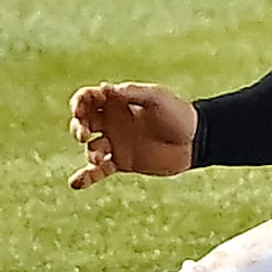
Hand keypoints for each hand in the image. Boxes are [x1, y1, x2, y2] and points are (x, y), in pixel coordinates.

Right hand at [67, 83, 198, 188]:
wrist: (196, 141)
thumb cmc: (178, 114)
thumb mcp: (156, 98)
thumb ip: (131, 93)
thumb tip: (104, 88)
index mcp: (119, 101)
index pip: (89, 98)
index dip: (79, 102)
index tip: (80, 109)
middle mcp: (114, 122)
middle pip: (83, 122)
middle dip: (77, 127)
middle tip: (85, 133)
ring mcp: (116, 143)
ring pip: (90, 147)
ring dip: (90, 151)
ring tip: (100, 156)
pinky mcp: (122, 162)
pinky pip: (98, 171)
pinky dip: (85, 177)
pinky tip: (75, 183)